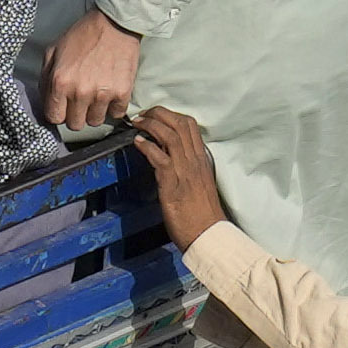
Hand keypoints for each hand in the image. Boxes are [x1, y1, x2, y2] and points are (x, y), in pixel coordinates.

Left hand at [44, 13, 146, 131]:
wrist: (114, 23)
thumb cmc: (82, 35)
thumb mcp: (53, 51)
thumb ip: (45, 78)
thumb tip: (45, 101)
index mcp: (60, 82)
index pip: (54, 118)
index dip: (58, 112)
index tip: (64, 106)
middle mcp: (80, 92)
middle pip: (75, 124)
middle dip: (76, 114)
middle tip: (81, 100)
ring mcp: (102, 95)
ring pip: (95, 122)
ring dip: (94, 111)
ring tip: (96, 94)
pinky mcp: (122, 93)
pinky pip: (115, 114)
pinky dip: (113, 106)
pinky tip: (110, 92)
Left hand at [129, 104, 228, 244]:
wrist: (209, 235)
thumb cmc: (202, 214)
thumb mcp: (199, 183)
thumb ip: (188, 168)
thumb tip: (170, 157)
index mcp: (202, 159)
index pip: (190, 125)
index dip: (171, 114)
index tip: (157, 114)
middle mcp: (195, 160)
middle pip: (179, 123)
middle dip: (159, 113)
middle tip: (143, 114)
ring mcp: (185, 170)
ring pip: (170, 134)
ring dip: (150, 124)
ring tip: (138, 123)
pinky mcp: (173, 183)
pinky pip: (159, 156)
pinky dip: (147, 146)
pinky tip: (138, 143)